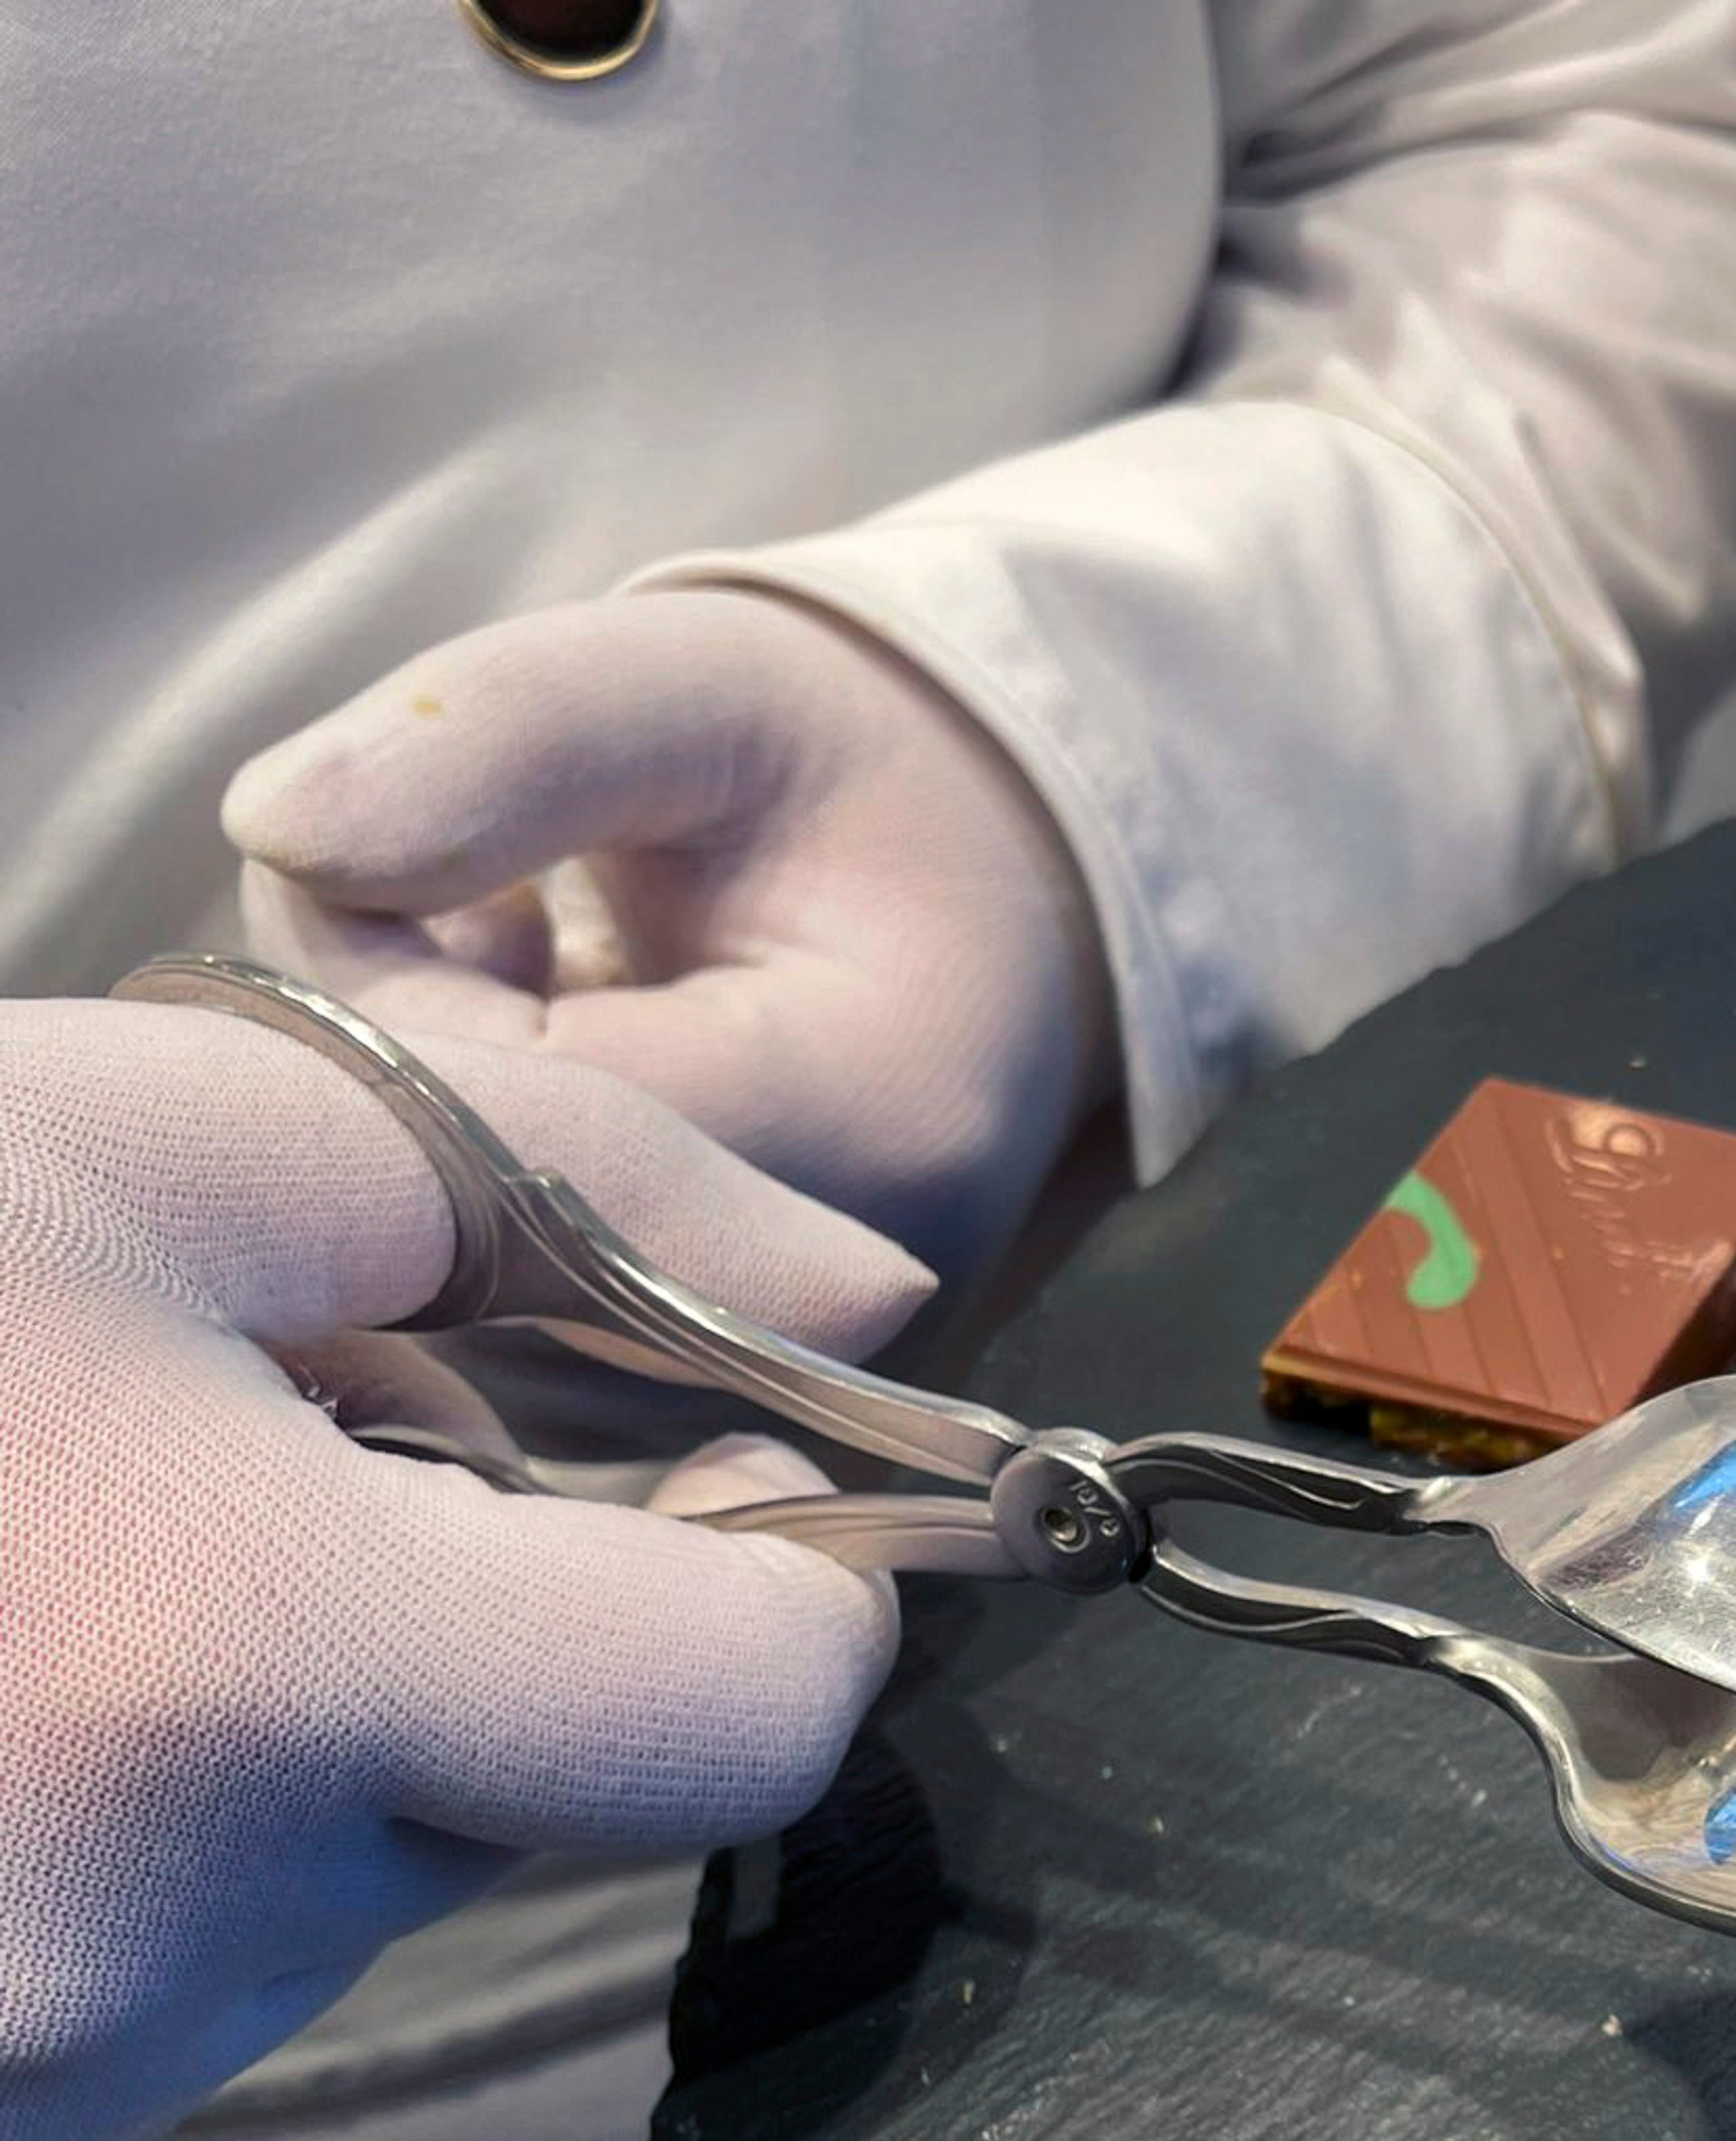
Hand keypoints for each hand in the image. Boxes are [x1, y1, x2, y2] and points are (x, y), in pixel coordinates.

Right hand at [0, 999, 933, 2140]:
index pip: (758, 1716)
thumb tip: (865, 1303)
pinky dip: (122, 1809)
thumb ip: (552, 1192)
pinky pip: (160, 1959)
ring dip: (278, 1704)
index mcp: (238, 1689)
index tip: (679, 1456)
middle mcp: (151, 1942)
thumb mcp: (120, 1136)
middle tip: (243, 1452)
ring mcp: (28, 2068)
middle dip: (480, 1611)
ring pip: (345, 1870)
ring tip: (40, 1554)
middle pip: (550, 1785)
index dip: (778, 1570)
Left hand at [223, 586, 1116, 1282]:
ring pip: (435, 1276)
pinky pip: (463, 1310)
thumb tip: (277, 828)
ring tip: (519, 965)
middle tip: (469, 892)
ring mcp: (743, 1370)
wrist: (997, 918)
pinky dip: (437, 1166)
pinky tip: (527, 1057)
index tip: (394, 838)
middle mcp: (822, 1306)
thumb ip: (514, 733)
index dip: (378, 965)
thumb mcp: (705, 694)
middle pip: (463, 1216)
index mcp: (866, 1126)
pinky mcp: (677, 1391)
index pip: (518, 1108)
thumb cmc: (851, 789)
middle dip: (381, 1031)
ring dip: (405, 1095)